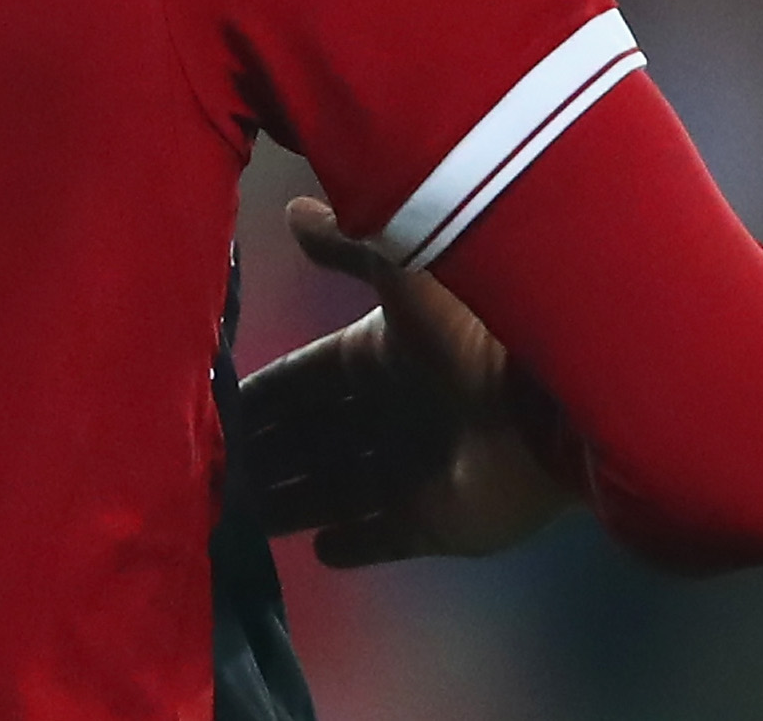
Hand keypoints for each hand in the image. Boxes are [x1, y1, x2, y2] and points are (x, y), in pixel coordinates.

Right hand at [236, 196, 576, 566]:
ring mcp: (416, 473)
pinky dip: (353, 544)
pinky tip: (317, 551)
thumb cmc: (470, 328)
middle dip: (266, 451)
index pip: (304, 379)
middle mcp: (393, 414)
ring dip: (292, 499)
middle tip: (212, 471)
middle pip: (313, 438)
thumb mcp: (400, 266)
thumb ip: (345, 245)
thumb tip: (292, 211)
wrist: (550, 400)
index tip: (216, 409)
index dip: (262, 394)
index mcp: (379, 356)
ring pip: (334, 489)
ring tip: (239, 517)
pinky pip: (384, 538)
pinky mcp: (439, 524)